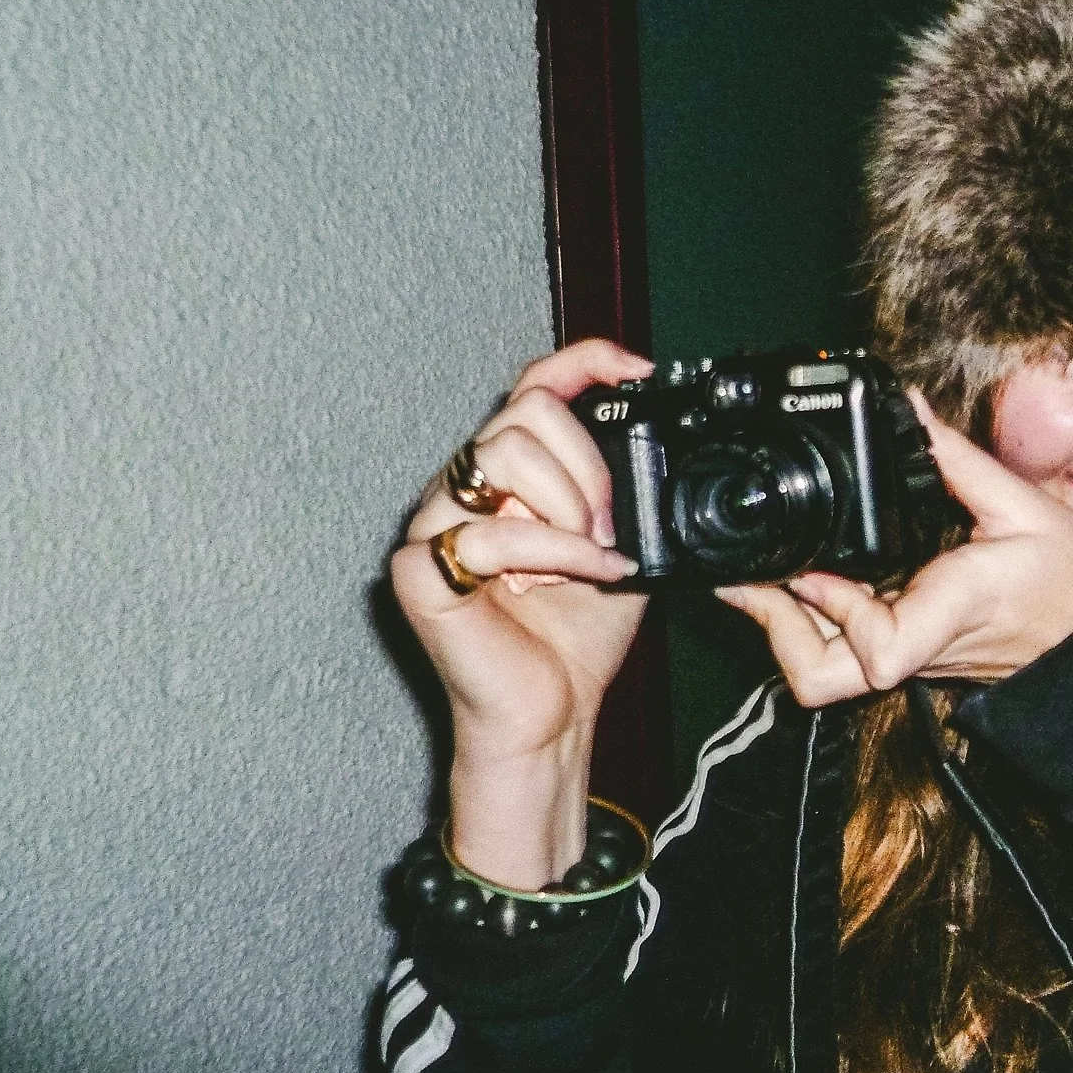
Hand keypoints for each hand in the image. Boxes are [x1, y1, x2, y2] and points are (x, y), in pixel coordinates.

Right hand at [389, 339, 650, 885]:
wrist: (555, 711)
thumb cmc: (579, 633)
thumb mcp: (622, 538)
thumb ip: (625, 485)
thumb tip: (653, 431)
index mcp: (509, 470)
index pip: (535, 383)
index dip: (585, 361)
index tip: (640, 372)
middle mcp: (464, 485)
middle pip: (524, 413)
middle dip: (588, 465)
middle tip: (612, 522)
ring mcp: (434, 524)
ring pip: (500, 456)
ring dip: (569, 504)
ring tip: (595, 552)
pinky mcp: (419, 572)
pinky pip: (487, 532)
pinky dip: (555, 552)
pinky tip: (588, 574)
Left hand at [716, 396, 1072, 706]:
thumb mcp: (1025, 506)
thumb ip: (958, 459)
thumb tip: (912, 408)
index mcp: (954, 609)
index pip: (878, 650)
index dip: (836, 613)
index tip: (816, 568)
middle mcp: (923, 644)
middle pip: (823, 681)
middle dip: (776, 631)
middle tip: (753, 576)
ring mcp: (913, 657)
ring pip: (826, 676)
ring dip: (787, 628)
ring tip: (769, 573)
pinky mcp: (912, 655)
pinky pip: (847, 654)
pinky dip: (816, 620)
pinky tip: (807, 579)